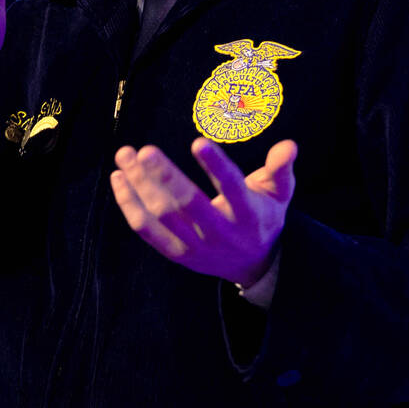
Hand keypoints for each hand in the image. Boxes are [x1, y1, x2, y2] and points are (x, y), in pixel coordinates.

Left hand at [109, 137, 298, 285]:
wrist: (254, 265)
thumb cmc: (263, 216)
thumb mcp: (279, 194)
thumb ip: (280, 168)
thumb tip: (289, 145)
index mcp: (248, 213)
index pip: (232, 187)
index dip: (216, 166)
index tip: (198, 142)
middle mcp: (221, 232)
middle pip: (188, 205)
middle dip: (165, 176)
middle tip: (145, 150)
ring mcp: (196, 246)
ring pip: (161, 215)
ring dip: (140, 184)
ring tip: (125, 155)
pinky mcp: (176, 254)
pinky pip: (146, 229)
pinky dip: (129, 204)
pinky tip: (119, 178)